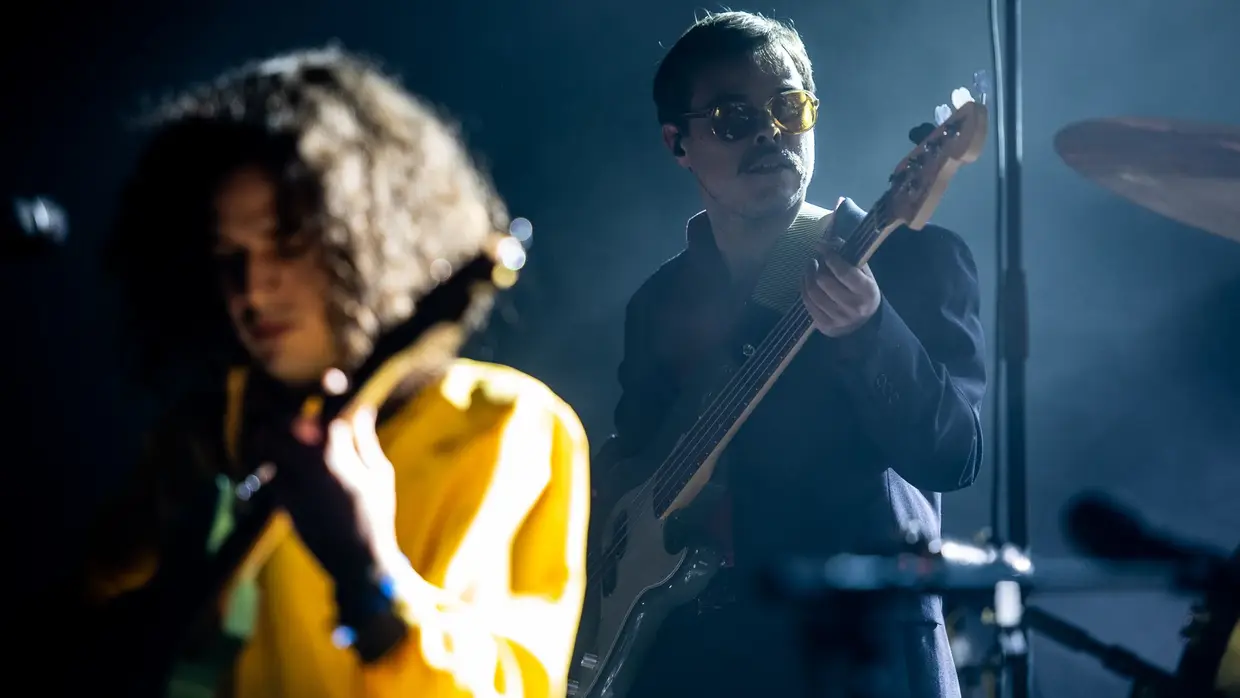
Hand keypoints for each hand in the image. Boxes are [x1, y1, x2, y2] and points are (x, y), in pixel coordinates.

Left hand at [259, 392, 402, 621]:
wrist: (357, 562)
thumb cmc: (376, 516)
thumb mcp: (380, 474)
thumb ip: (365, 439)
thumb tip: (360, 410)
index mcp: (338, 454)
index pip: (329, 407)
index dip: (329, 386)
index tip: (334, 378)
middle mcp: (309, 463)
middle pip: (283, 420)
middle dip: (287, 409)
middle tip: (295, 408)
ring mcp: (291, 482)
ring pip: (266, 444)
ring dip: (273, 434)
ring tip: (284, 434)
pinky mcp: (280, 501)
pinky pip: (266, 472)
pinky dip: (271, 463)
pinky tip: (282, 464)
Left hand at [801, 240, 881, 336]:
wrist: (865, 324)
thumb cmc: (863, 292)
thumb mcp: (864, 274)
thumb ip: (850, 256)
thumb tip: (827, 242)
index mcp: (867, 292)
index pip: (845, 272)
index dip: (831, 258)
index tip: (823, 248)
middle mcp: (853, 307)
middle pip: (824, 282)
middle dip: (816, 267)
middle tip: (814, 260)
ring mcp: (838, 319)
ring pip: (813, 293)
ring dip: (807, 277)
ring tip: (809, 268)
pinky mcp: (825, 326)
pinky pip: (807, 304)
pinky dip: (803, 289)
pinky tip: (805, 281)